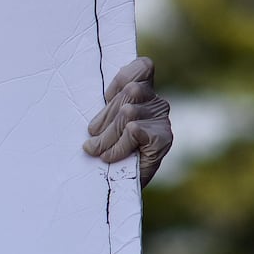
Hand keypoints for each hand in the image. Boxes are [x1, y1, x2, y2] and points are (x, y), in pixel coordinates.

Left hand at [83, 56, 172, 185]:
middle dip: (104, 118)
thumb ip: (106, 107)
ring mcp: (162, 120)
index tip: (107, 96)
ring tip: (96, 150)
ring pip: (128, 112)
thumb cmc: (110, 150)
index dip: (122, 78)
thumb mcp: (105, 124)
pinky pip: (134, 130)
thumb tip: (93, 111)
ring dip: (107, 135)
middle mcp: (157, 103)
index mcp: (145, 92)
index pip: (144, 67)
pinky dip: (118, 146)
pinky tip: (110, 157)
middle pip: (129, 92)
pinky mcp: (163, 138)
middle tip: (90, 140)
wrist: (122, 186)